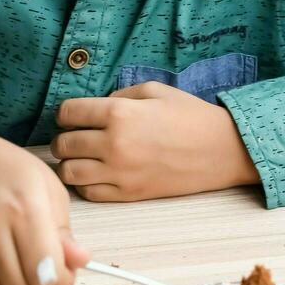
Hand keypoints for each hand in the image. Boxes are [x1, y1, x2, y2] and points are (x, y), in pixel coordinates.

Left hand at [52, 81, 260, 201]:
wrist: (220, 150)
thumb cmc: (190, 116)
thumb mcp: (155, 91)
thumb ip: (119, 95)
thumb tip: (95, 106)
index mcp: (119, 113)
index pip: (68, 113)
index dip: (65, 113)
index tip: (72, 116)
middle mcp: (114, 144)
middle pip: (63, 144)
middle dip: (64, 139)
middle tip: (74, 137)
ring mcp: (120, 172)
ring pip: (69, 172)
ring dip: (69, 164)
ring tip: (81, 158)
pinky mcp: (128, 194)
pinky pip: (89, 192)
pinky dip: (85, 183)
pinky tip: (96, 174)